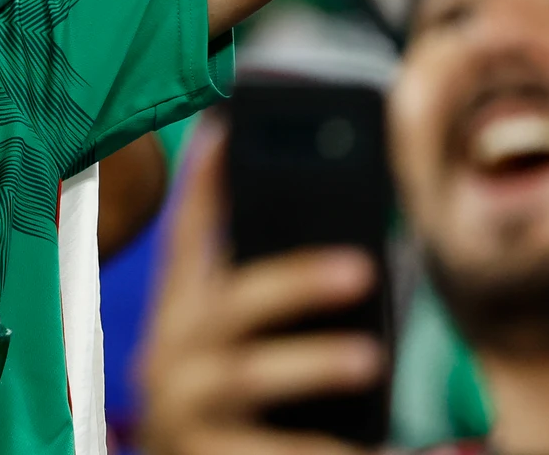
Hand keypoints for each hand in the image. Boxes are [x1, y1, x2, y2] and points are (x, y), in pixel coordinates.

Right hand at [139, 120, 381, 454]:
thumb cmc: (230, 412)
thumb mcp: (236, 351)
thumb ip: (270, 306)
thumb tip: (363, 257)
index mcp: (179, 317)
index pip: (185, 238)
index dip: (202, 182)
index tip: (227, 127)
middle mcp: (168, 354)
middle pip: (227, 304)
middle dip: (293, 278)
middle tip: (364, 266)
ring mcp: (180, 409)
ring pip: (247, 373)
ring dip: (312, 360)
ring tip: (371, 357)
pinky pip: (273, 450)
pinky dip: (325, 449)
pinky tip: (379, 448)